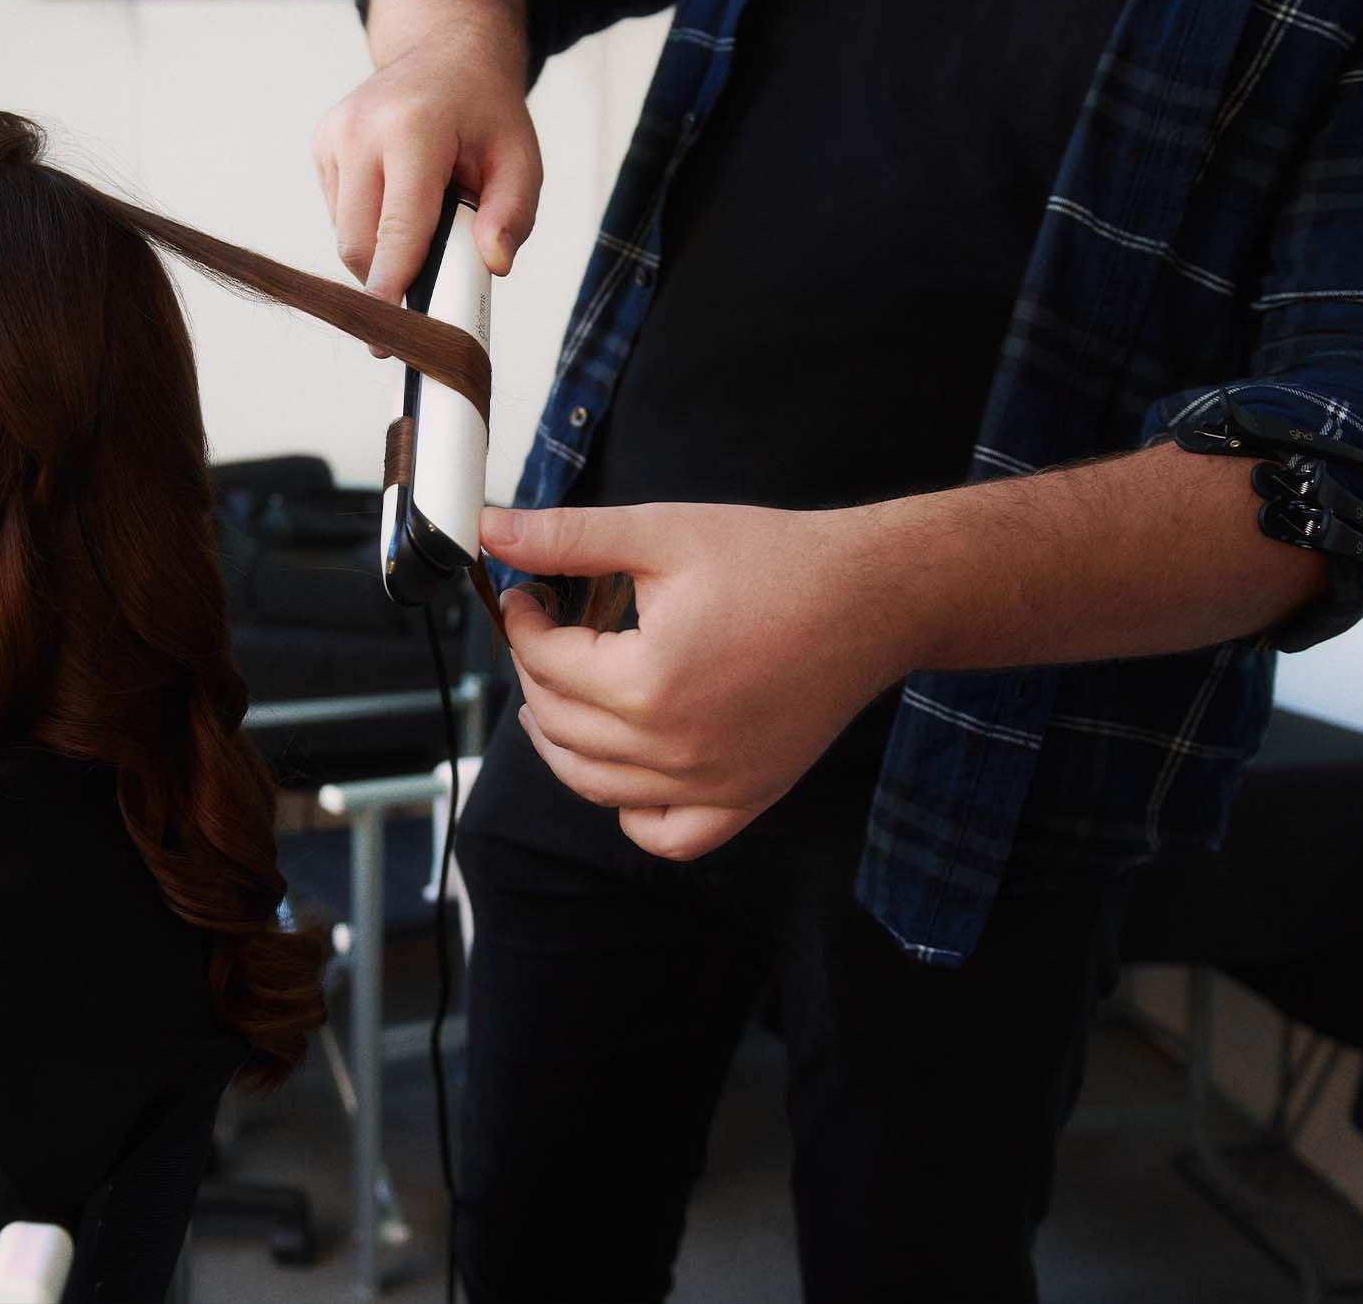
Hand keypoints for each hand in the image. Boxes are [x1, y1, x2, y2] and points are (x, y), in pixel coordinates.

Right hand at [312, 20, 541, 325]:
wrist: (445, 52)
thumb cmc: (485, 112)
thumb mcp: (520, 157)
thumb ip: (514, 214)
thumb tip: (493, 266)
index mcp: (412, 129)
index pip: (397, 228)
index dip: (392, 288)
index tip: (388, 334)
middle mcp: (361, 130)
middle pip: (359, 243)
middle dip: (388, 279)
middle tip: (422, 295)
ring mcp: (334, 136)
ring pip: (345, 235)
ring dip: (381, 250)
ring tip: (424, 219)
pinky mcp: (321, 146)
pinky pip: (339, 215)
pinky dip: (370, 226)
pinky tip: (398, 199)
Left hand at [481, 500, 927, 860]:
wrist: (872, 598)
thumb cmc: (777, 561)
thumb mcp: (662, 532)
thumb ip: (567, 537)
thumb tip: (490, 529)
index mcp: (647, 682)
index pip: (545, 664)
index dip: (521, 624)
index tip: (524, 596)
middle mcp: (674, 748)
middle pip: (559, 726)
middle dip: (534, 675)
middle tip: (543, 635)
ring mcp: (710, 785)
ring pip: (594, 786)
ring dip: (560, 741)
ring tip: (554, 697)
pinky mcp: (745, 799)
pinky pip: (665, 834)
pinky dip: (630, 812)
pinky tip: (621, 769)